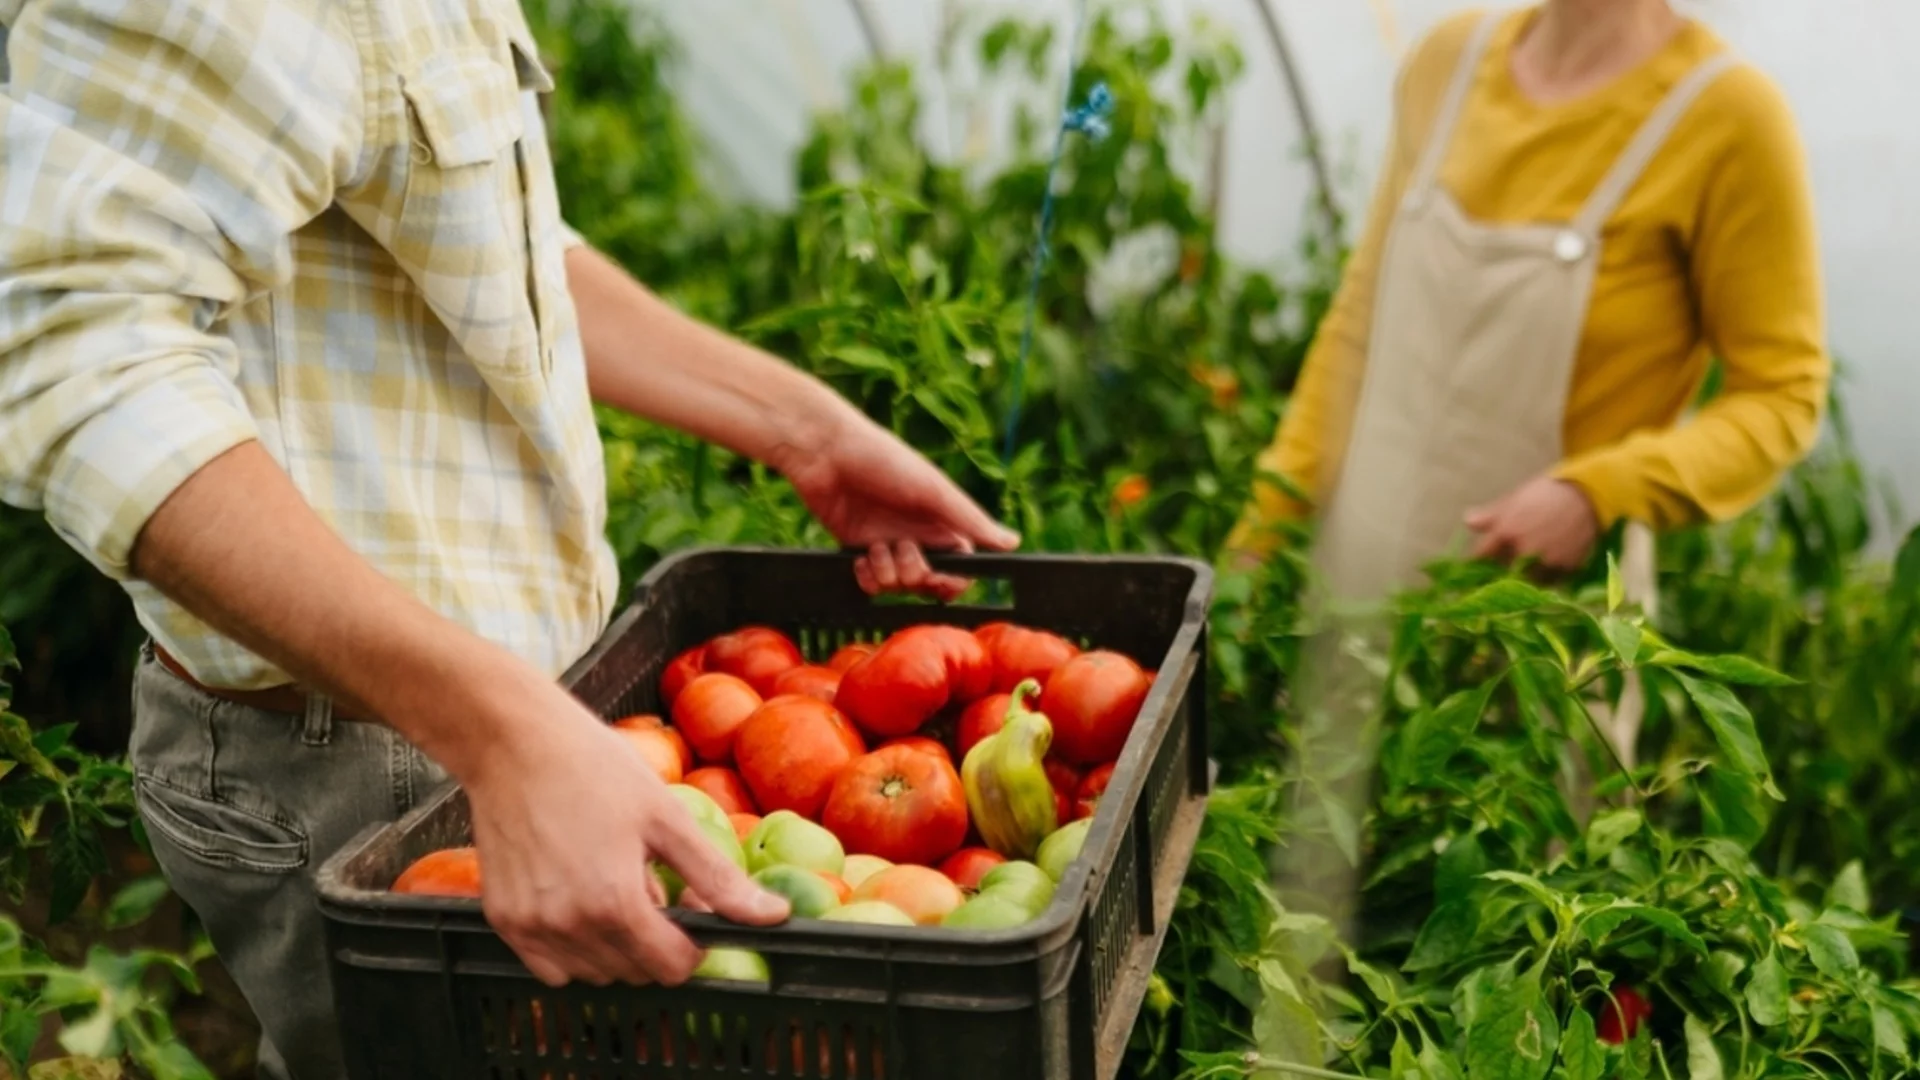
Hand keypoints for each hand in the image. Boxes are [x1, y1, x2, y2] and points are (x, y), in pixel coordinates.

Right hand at [459, 679, 788, 986]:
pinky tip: (579, 902)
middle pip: (635, 974)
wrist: (514, 743)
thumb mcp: (667, 817)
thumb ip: (718, 877)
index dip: (693, 944)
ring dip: (615, 947)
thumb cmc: (594, 768)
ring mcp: (531, 927)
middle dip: (656, 941)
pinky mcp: (504, 920)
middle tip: (652, 886)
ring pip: (593, 974)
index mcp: (616, 902)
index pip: (671, 968)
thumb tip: (775, 916)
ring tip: (613, 886)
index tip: (690, 909)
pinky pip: (549, 967)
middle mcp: (570, 926)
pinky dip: (572, 950)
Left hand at [777, 415, 1020, 600]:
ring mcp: (887, 544)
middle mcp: (917, 535)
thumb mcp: (933, 489)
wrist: (824, 453)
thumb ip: (971, 520)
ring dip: (888, 572)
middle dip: (916, 574)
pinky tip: (859, 558)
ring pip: (898, 586)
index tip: (939, 577)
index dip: (953, 579)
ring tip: (875, 546)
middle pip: (929, 581)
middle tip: (903, 551)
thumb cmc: (883, 460)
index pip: (961, 565)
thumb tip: (1013, 542)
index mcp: (941, 520)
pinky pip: (871, 584)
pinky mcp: (858, 550)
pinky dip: (867, 578)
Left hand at [1464, 477, 1599, 573]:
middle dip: (1501, 570)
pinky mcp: (1567, 568)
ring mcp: (1547, 561)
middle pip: (1502, 572)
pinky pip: (1551, 581)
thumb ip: (1489, 515)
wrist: (1586, 494)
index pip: (1481, 557)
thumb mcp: (1514, 500)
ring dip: (1524, 576)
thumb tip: (1467, 523)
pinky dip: (1546, 577)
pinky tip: (1547, 566)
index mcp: (1506, 531)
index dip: (1477, 560)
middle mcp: (1525, 550)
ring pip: (1527, 580)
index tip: (1478, 563)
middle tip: (1504, 565)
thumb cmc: (1545, 494)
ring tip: (1528, 567)